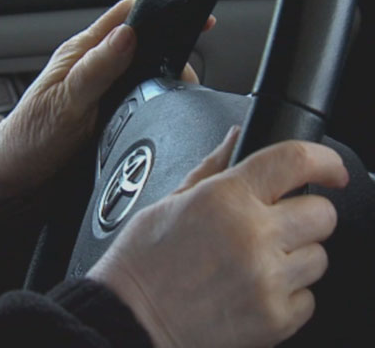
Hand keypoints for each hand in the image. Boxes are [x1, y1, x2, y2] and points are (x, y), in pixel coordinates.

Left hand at [0, 0, 214, 208]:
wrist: (14, 175)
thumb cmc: (29, 137)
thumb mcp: (67, 102)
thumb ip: (97, 68)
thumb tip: (129, 35)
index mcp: (81, 52)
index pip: (125, 16)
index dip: (159, 12)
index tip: (191, 21)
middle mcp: (92, 67)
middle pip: (140, 45)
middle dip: (167, 53)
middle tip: (186, 78)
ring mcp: (98, 91)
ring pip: (139, 73)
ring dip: (160, 79)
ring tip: (179, 97)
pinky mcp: (102, 114)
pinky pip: (133, 99)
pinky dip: (150, 102)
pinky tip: (159, 114)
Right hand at [88, 129, 348, 347]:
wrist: (130, 320)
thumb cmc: (142, 264)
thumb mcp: (169, 202)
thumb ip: (212, 168)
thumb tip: (235, 138)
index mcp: (224, 199)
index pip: (296, 161)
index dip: (324, 160)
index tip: (329, 170)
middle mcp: (252, 236)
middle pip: (321, 213)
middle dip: (303, 215)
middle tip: (273, 225)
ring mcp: (266, 280)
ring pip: (319, 257)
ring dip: (294, 256)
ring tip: (254, 263)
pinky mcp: (274, 319)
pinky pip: (308, 298)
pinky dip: (286, 294)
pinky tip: (252, 290)